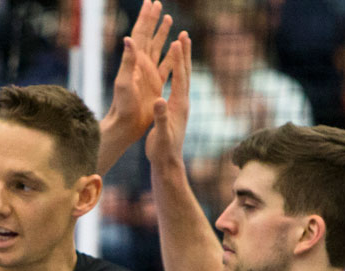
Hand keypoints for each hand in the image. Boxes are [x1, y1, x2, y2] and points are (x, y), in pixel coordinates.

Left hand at [105, 0, 175, 144]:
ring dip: (162, 33)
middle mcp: (141, 65)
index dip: (146, 18)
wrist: (125, 125)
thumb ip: (127, 61)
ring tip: (168, 18)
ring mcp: (148, 74)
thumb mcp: (123, 83)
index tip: (151, 3)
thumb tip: (128, 38)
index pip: (140, 34)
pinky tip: (176, 47)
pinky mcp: (155, 84)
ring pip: (157, 47)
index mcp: (135, 62)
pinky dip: (171, 54)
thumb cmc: (122, 106)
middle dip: (153, 20)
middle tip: (158, 3)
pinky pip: (165, 65)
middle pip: (148, 36)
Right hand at [145, 32, 190, 168]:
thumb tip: (159, 100)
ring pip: (183, 77)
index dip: (178, 59)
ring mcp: (180, 105)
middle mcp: (182, 102)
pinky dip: (176, 72)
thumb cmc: (162, 150)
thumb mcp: (160, 134)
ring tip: (181, 45)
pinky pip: (177, 85)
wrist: (168, 162)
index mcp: (178, 105)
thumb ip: (160, 117)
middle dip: (184, 53)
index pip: (179, 77)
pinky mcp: (175, 109)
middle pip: (185, 72)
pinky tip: (174, 69)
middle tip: (183, 34)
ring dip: (182, 60)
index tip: (176, 41)